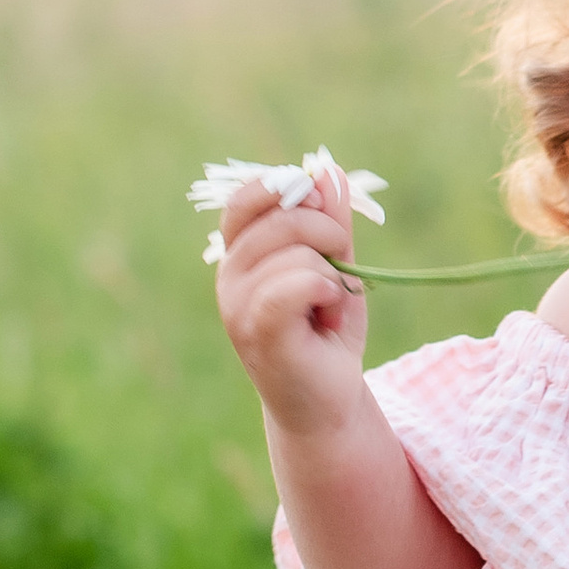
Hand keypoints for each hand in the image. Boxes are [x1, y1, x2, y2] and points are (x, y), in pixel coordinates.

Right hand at [213, 169, 368, 439]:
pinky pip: (296, 284)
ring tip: (329, 310)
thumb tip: (326, 169)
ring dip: (334, 277)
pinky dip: (327, 293)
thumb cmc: (328, 332)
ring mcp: (237, 303)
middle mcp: (229, 274)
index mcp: (240, 252)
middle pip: (284, 216)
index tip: (326, 217)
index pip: (250, 195)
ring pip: (298, 253)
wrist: (329, 400)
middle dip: (330, 235)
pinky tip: (328, 318)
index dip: (292, 191)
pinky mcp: (258, 331)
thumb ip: (330, 219)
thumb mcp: (336, 264)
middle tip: (339, 274)